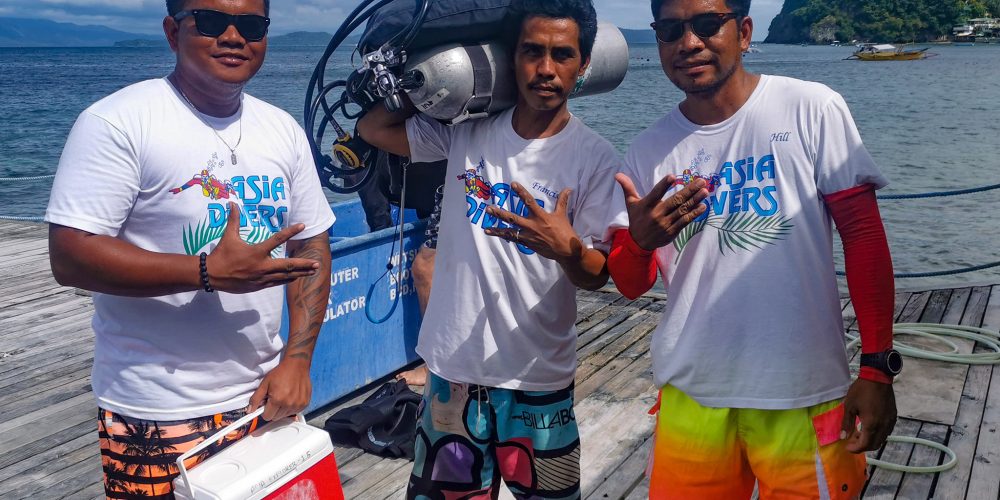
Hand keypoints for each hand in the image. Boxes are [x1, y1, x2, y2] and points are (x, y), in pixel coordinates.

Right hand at [206, 202, 320, 293]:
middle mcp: (262, 266)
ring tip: (312, 272)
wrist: (212, 275)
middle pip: (288, 265)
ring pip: (285, 276)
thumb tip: (232, 204)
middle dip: (303, 264)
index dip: (291, 231)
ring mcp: (262, 278)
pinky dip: (287, 280)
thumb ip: (233, 220)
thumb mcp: (228, 236)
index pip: (277, 239)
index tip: (303, 225)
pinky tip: (296, 278)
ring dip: (300, 274)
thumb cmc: (222, 254)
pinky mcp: (259, 285)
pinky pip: (277, 283)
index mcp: (257, 252)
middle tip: (317, 263)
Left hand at [249, 358, 311, 420]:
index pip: (267, 416)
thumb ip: (256, 398)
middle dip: (274, 410)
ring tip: (284, 396)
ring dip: (283, 409)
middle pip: (276, 417)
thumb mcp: (265, 384)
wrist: (297, 365)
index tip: (267, 404)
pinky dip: (292, 407)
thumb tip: (249, 410)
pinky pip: (295, 412)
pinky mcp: (304, 403)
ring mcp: (298, 404)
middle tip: (276, 398)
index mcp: (277, 400)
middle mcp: (288, 404)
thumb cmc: (281, 373)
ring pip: (285, 415)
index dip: (265, 411)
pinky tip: (292, 397)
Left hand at [483, 184, 582, 261]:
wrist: (566, 251)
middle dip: (500, 214)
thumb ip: (562, 201)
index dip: (521, 192)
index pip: (529, 201)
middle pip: (512, 218)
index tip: (512, 184)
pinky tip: (496, 235)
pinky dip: (504, 237)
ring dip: (497, 230)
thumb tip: (568, 189)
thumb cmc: (565, 232)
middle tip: (488, 209)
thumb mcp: (562, 215)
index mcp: (540, 216)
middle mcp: (532, 225)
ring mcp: (528, 236)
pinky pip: (513, 239)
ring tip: (486, 229)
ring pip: (509, 232)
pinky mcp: (527, 244)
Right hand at [616, 173, 709, 251]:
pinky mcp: (672, 231)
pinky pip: (685, 221)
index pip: (656, 193)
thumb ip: (627, 188)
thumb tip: (617, 175)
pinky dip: (694, 214)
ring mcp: (665, 224)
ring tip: (705, 191)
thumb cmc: (637, 219)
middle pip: (675, 201)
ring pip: (683, 210)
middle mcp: (656, 214)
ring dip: (695, 200)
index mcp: (647, 205)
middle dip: (690, 190)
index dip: (664, 185)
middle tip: (701, 181)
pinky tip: (703, 206)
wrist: (639, 243)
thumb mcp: (631, 203)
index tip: (672, 177)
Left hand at [841, 378, 896, 452]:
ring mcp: (890, 422)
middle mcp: (883, 426)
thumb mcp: (849, 406)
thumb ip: (847, 423)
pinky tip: (869, 427)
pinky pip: (886, 432)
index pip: (865, 444)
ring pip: (881, 439)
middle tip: (851, 440)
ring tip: (858, 433)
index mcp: (871, 424)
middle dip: (862, 446)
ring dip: (870, 440)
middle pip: (874, 445)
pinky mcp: (893, 417)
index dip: (855, 448)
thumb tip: (843, 437)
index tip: (847, 447)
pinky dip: (877, 434)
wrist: (878, 377)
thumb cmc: (861, 390)